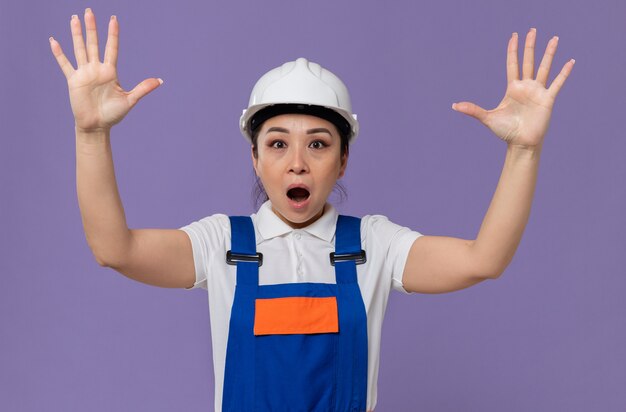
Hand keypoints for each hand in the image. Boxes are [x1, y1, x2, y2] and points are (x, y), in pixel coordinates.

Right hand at [49, 8, 161, 132]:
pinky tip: (53, 41)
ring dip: (76, 34)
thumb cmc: (113, 114)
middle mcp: (96, 69)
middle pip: (93, 43)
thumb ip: (143, 88)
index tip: (114, 19)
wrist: (97, 126)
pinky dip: (59, 54)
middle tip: (89, 10)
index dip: (113, 34)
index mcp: (110, 71)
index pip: (111, 48)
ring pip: (79, 49)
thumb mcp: (130, 100)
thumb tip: (160, 81)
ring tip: (74, 18)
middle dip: (91, 28)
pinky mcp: (73, 81)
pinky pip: (65, 64)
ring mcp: (84, 73)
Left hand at [451, 28, 574, 149]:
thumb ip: (472, 110)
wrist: (520, 144)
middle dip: (530, 45)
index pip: (512, 63)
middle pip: (528, 61)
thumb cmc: (505, 132)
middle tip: (532, 30)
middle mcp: (526, 87)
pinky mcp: (548, 99)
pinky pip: (557, 83)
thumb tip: (453, 106)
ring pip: (544, 67)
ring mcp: (538, 92)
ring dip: (549, 53)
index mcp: (512, 88)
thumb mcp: (488, 118)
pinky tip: (570, 61)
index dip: (513, 49)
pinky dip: (564, 73)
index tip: (514, 36)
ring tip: (554, 39)